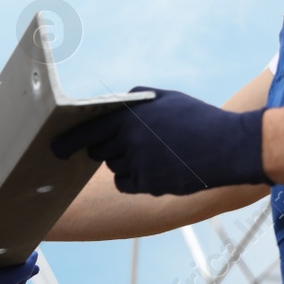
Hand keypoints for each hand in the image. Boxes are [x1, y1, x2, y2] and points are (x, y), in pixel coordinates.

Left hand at [51, 87, 267, 195]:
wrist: (229, 147)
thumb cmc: (198, 120)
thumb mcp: (167, 99)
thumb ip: (136, 101)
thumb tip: (110, 106)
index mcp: (130, 114)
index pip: (87, 130)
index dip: (67, 142)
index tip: (55, 149)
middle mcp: (129, 138)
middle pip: (99, 151)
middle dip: (106, 150)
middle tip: (128, 146)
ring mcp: (138, 162)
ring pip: (115, 167)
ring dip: (127, 163)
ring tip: (157, 154)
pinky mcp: (148, 184)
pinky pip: (127, 184)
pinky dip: (136, 179)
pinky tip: (159, 169)